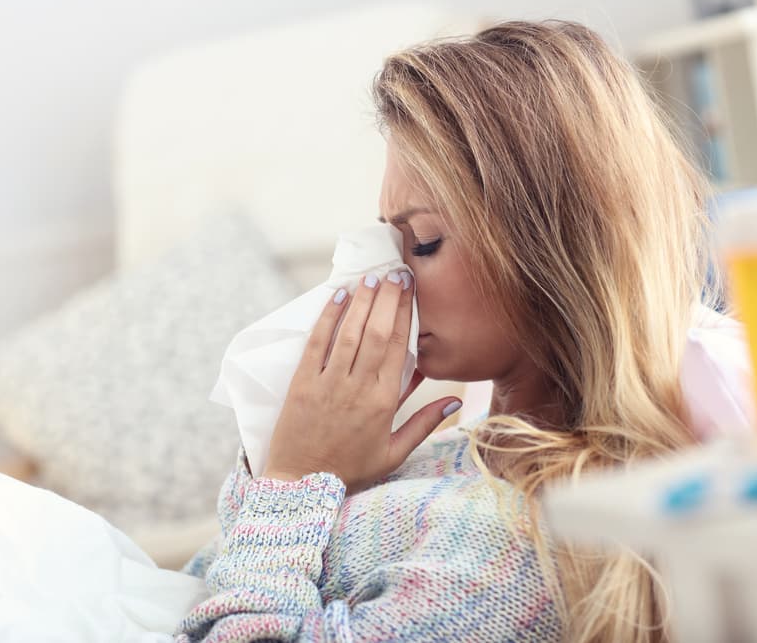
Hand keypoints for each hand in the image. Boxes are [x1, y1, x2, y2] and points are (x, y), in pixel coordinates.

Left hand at [263, 272, 460, 493]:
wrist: (302, 485)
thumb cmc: (350, 469)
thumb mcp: (394, 453)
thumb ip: (424, 424)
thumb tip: (454, 401)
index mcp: (384, 403)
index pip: (398, 348)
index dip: (406, 314)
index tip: (411, 290)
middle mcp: (358, 388)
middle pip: (376, 333)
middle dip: (388, 299)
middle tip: (397, 272)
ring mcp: (328, 383)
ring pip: (349, 333)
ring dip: (362, 302)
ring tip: (373, 278)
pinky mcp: (302, 383)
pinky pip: (317, 343)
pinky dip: (328, 317)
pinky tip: (338, 296)